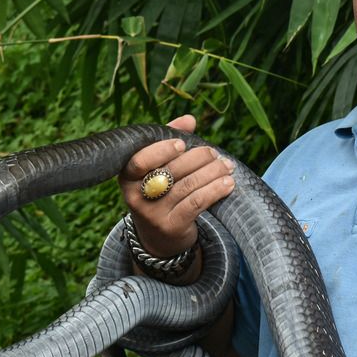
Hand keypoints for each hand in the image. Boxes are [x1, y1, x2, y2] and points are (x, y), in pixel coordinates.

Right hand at [118, 114, 236, 259]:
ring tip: (227, 166)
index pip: (139, 160)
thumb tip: (189, 119)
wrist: (158, 237)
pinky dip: (215, 190)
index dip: (161, 150)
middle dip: (199, 157)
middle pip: (171, 170)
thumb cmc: (160, 191)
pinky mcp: (171, 226)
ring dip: (213, 172)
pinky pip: (197, 203)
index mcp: (127, 176)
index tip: (181, 144)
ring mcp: (152, 213)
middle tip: (215, 153)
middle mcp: (135, 196)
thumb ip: (170, 139)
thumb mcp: (158, 167)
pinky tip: (228, 183)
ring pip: (188, 185)